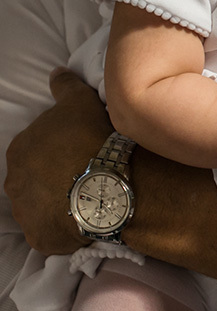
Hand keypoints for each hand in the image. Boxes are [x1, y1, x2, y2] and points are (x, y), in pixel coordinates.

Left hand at [5, 69, 107, 253]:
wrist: (109, 185)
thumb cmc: (92, 139)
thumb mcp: (82, 102)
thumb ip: (65, 86)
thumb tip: (55, 72)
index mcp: (20, 150)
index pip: (36, 148)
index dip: (59, 148)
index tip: (82, 148)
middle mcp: (14, 183)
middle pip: (34, 178)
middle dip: (54, 177)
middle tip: (86, 173)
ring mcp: (25, 213)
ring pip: (41, 206)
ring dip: (58, 202)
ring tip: (89, 197)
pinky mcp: (40, 238)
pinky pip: (52, 232)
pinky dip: (66, 227)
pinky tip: (87, 218)